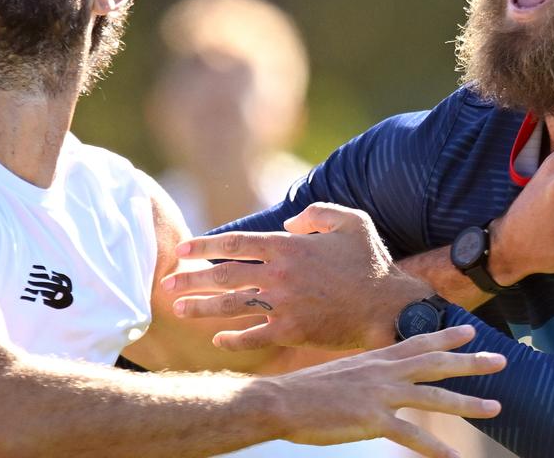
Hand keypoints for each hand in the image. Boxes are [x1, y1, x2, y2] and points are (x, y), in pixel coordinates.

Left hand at [163, 203, 431, 350]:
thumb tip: (288, 224)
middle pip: (224, 276)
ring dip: (201, 308)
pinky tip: (217, 339)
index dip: (205, 245)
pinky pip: (254, 336)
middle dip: (191, 279)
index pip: (235, 244)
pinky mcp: (292, 331)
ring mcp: (284, 305)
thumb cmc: (371, 262)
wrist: (388, 307)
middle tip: (165, 283)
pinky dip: (233, 339)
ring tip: (179, 309)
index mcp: (289, 247)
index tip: (182, 249)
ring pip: (232, 306)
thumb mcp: (350, 222)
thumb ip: (316, 214)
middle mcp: (280, 275)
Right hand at [262, 324, 503, 456]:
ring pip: (435, 397)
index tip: (470, 332)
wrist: (280, 401)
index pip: (418, 342)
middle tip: (502, 360)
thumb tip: (377, 383)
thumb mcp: (342, 373)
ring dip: (468, 403)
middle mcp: (383, 371)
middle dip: (471, 362)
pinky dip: (435, 449)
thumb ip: (365, 376)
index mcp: (375, 358)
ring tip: (495, 407)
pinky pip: (412, 436)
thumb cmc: (305, 391)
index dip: (446, 337)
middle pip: (436, 364)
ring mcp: (380, 395)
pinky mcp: (372, 420)